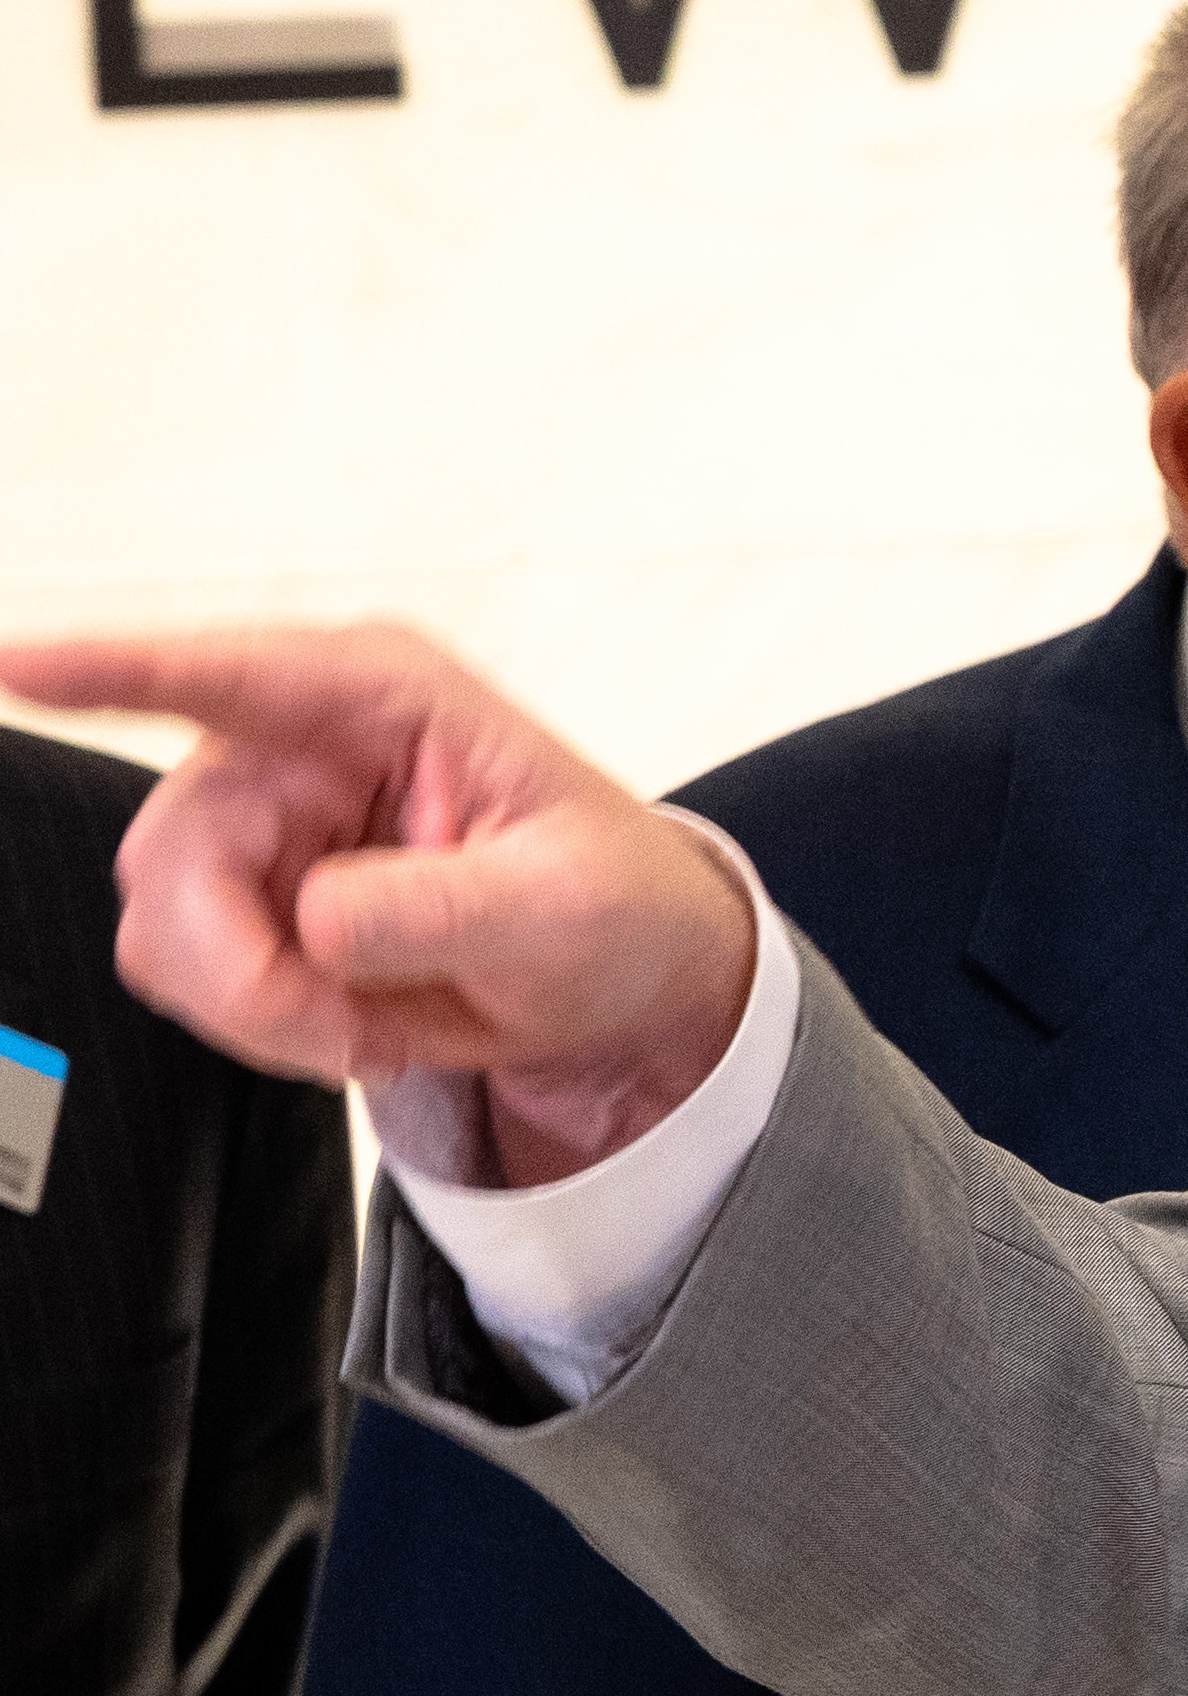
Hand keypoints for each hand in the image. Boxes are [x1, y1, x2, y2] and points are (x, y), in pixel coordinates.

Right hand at [2, 624, 751, 1180]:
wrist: (619, 972)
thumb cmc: (613, 900)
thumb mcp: (565, 904)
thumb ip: (446, 906)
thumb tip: (320, 918)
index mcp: (383, 695)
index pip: (227, 673)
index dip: (110, 669)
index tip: (16, 668)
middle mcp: (298, 741)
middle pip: (177, 854)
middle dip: (246, 968)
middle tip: (348, 1027)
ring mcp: (260, 818)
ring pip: (163, 922)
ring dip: (258, 1003)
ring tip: (372, 1018)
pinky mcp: (242, 891)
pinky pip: (184, 969)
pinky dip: (259, 1020)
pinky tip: (347, 1019)